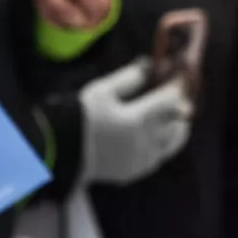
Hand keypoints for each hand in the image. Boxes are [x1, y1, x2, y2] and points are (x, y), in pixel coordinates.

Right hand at [80, 59, 193, 185]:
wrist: (57, 152)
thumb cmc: (78, 116)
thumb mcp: (102, 90)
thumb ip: (130, 77)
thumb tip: (152, 64)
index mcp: (137, 120)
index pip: (171, 99)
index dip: (177, 86)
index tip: (179, 76)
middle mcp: (144, 143)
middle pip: (178, 122)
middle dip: (180, 106)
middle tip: (175, 96)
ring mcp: (141, 161)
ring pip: (173, 142)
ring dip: (176, 126)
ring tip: (170, 115)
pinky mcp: (134, 173)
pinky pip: (158, 157)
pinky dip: (163, 144)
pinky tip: (155, 135)